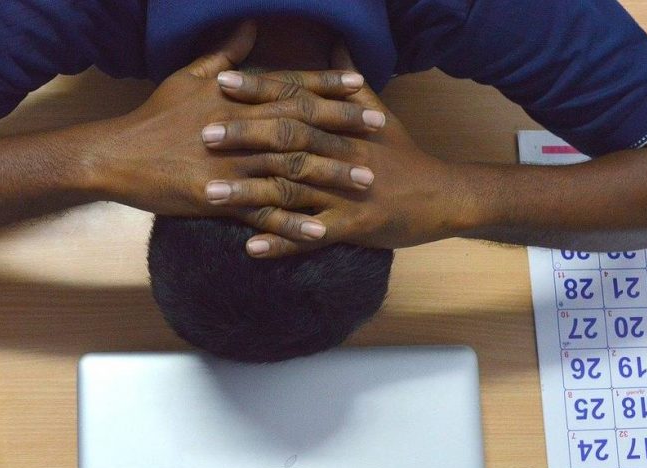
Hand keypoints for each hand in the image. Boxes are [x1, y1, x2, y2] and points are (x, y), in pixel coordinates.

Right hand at [95, 22, 387, 234]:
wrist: (115, 155)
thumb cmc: (153, 115)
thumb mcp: (188, 75)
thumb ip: (225, 53)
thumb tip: (248, 26)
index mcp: (236, 99)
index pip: (291, 88)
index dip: (328, 88)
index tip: (363, 87)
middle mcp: (240, 129)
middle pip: (301, 126)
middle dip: (343, 128)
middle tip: (381, 133)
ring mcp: (231, 166)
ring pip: (290, 170)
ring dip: (330, 177)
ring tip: (365, 184)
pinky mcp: (217, 200)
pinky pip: (263, 214)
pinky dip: (293, 225)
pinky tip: (322, 233)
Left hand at [202, 44, 475, 256]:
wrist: (443, 196)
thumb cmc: (404, 155)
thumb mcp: (379, 112)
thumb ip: (348, 82)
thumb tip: (335, 41)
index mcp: (342, 126)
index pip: (295, 100)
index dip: (259, 90)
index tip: (221, 82)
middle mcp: (341, 154)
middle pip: (287, 141)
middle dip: (244, 137)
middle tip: (203, 135)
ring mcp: (346, 192)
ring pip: (291, 189)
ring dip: (249, 192)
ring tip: (209, 193)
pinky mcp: (354, 227)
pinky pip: (311, 236)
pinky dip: (281, 241)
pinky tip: (250, 248)